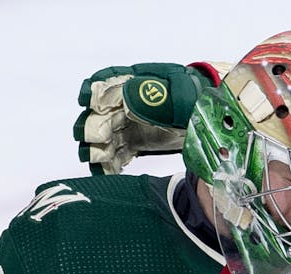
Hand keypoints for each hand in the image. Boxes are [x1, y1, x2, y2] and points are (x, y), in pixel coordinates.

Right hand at [73, 62, 222, 173]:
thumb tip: (131, 100)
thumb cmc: (192, 96)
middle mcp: (126, 104)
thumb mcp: (181, 93)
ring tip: (96, 159)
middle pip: (102, 114)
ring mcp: (129, 125)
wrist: (204, 113)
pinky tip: (105, 172)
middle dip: (95, 126)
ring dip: (98, 147)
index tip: (86, 100)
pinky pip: (117, 154)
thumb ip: (159, 97)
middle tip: (96, 139)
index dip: (94, 91)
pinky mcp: (134, 143)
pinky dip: (110, 163)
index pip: (107, 84)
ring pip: (105, 136)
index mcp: (135, 83)